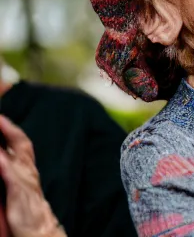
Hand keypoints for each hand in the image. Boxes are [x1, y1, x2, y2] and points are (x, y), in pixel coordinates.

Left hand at [0, 116, 64, 236]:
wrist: (40, 233)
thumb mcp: (20, 191)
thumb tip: (3, 160)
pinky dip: (6, 163)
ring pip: (19, 155)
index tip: (1, 117)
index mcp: (27, 171)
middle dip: (10, 127)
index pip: (22, 144)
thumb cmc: (27, 214)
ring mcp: (25, 182)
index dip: (12, 129)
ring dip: (9, 138)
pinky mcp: (20, 195)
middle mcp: (28, 172)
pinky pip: (12, 176)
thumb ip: (12, 175)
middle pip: (22, 143)